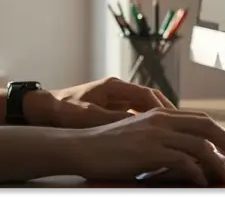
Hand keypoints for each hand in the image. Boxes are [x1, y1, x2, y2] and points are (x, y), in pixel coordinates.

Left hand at [45, 77, 174, 127]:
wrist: (43, 109)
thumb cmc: (65, 112)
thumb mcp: (92, 116)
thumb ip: (117, 120)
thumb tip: (142, 125)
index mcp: (114, 86)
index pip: (148, 95)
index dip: (164, 108)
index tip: (176, 123)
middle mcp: (116, 89)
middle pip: (149, 99)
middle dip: (165, 113)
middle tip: (181, 130)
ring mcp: (112, 97)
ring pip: (142, 107)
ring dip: (155, 119)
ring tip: (170, 135)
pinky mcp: (108, 106)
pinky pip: (132, 113)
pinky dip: (143, 123)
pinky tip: (149, 138)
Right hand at [69, 108, 224, 185]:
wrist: (82, 148)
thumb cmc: (107, 147)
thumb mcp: (138, 137)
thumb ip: (161, 141)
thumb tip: (185, 156)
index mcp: (158, 113)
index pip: (200, 118)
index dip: (220, 132)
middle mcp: (160, 119)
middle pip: (207, 125)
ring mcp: (155, 134)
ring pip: (200, 144)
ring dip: (217, 163)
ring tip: (224, 177)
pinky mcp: (150, 151)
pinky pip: (184, 161)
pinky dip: (197, 172)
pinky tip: (199, 182)